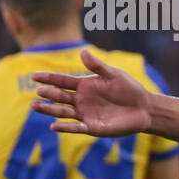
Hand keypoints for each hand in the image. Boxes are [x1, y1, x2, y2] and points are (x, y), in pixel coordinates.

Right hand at [31, 49, 152, 136]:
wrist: (144, 107)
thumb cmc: (128, 89)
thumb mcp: (113, 74)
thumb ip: (97, 66)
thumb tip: (82, 51)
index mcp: (83, 85)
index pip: (61, 81)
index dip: (48, 78)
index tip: (34, 76)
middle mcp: (80, 100)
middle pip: (60, 96)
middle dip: (49, 94)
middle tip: (39, 91)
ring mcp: (85, 114)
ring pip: (63, 112)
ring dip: (50, 110)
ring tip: (36, 106)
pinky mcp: (92, 127)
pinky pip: (76, 127)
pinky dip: (65, 127)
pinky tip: (54, 126)